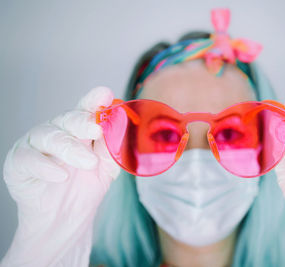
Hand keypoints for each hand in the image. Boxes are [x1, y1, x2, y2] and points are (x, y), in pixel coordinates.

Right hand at [1, 87, 119, 266]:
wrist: (64, 220)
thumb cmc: (85, 187)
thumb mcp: (106, 167)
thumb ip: (113, 146)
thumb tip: (122, 124)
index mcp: (78, 130)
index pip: (86, 110)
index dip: (93, 101)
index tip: (104, 94)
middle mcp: (56, 132)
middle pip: (67, 120)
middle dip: (83, 122)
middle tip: (97, 130)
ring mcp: (35, 146)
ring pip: (50, 137)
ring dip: (70, 149)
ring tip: (88, 163)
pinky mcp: (18, 163)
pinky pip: (28, 159)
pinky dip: (46, 166)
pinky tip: (61, 175)